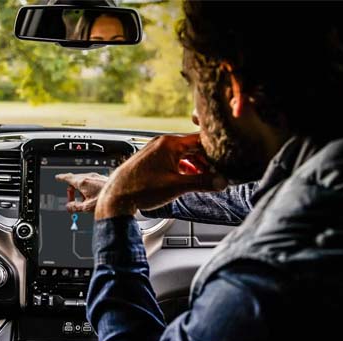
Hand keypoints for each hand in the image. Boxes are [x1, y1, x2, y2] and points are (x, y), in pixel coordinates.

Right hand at [55, 172, 108, 212]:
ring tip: (85, 201)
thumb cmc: (107, 200)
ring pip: (83, 181)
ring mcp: (96, 176)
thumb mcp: (87, 207)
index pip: (67, 178)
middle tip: (72, 200)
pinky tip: (93, 197)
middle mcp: (89, 177)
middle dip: (71, 190)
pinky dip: (88, 188)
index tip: (58, 178)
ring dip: (81, 190)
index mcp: (83, 182)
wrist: (124, 195)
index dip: (61, 178)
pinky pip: (91, 182)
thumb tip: (69, 207)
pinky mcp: (102, 178)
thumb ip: (75, 207)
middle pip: (75, 180)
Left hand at [95, 133, 226, 219]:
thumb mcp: (177, 186)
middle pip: (192, 146)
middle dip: (206, 160)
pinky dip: (183, 167)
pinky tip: (188, 178)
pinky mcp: (150, 159)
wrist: (116, 197)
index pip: (200, 140)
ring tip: (205, 178)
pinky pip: (172, 159)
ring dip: (195, 165)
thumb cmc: (141, 189)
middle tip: (218, 172)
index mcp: (170, 143)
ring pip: (183, 154)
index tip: (226, 161)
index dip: (215, 151)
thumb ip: (202, 183)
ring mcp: (155, 150)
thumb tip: (222, 182)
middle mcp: (162, 143)